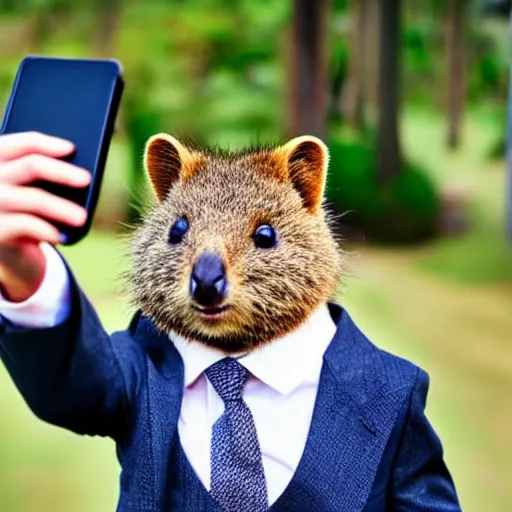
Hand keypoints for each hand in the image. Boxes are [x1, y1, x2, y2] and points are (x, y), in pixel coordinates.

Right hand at [0, 132, 90, 301]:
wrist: (10, 251)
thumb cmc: (26, 211)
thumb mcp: (32, 190)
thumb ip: (45, 176)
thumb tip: (79, 171)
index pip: (20, 144)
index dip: (47, 143)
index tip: (72, 148)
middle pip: (30, 166)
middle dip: (62, 172)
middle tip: (87, 179)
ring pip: (32, 198)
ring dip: (61, 207)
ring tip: (82, 217)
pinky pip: (25, 224)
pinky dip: (46, 229)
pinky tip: (59, 236)